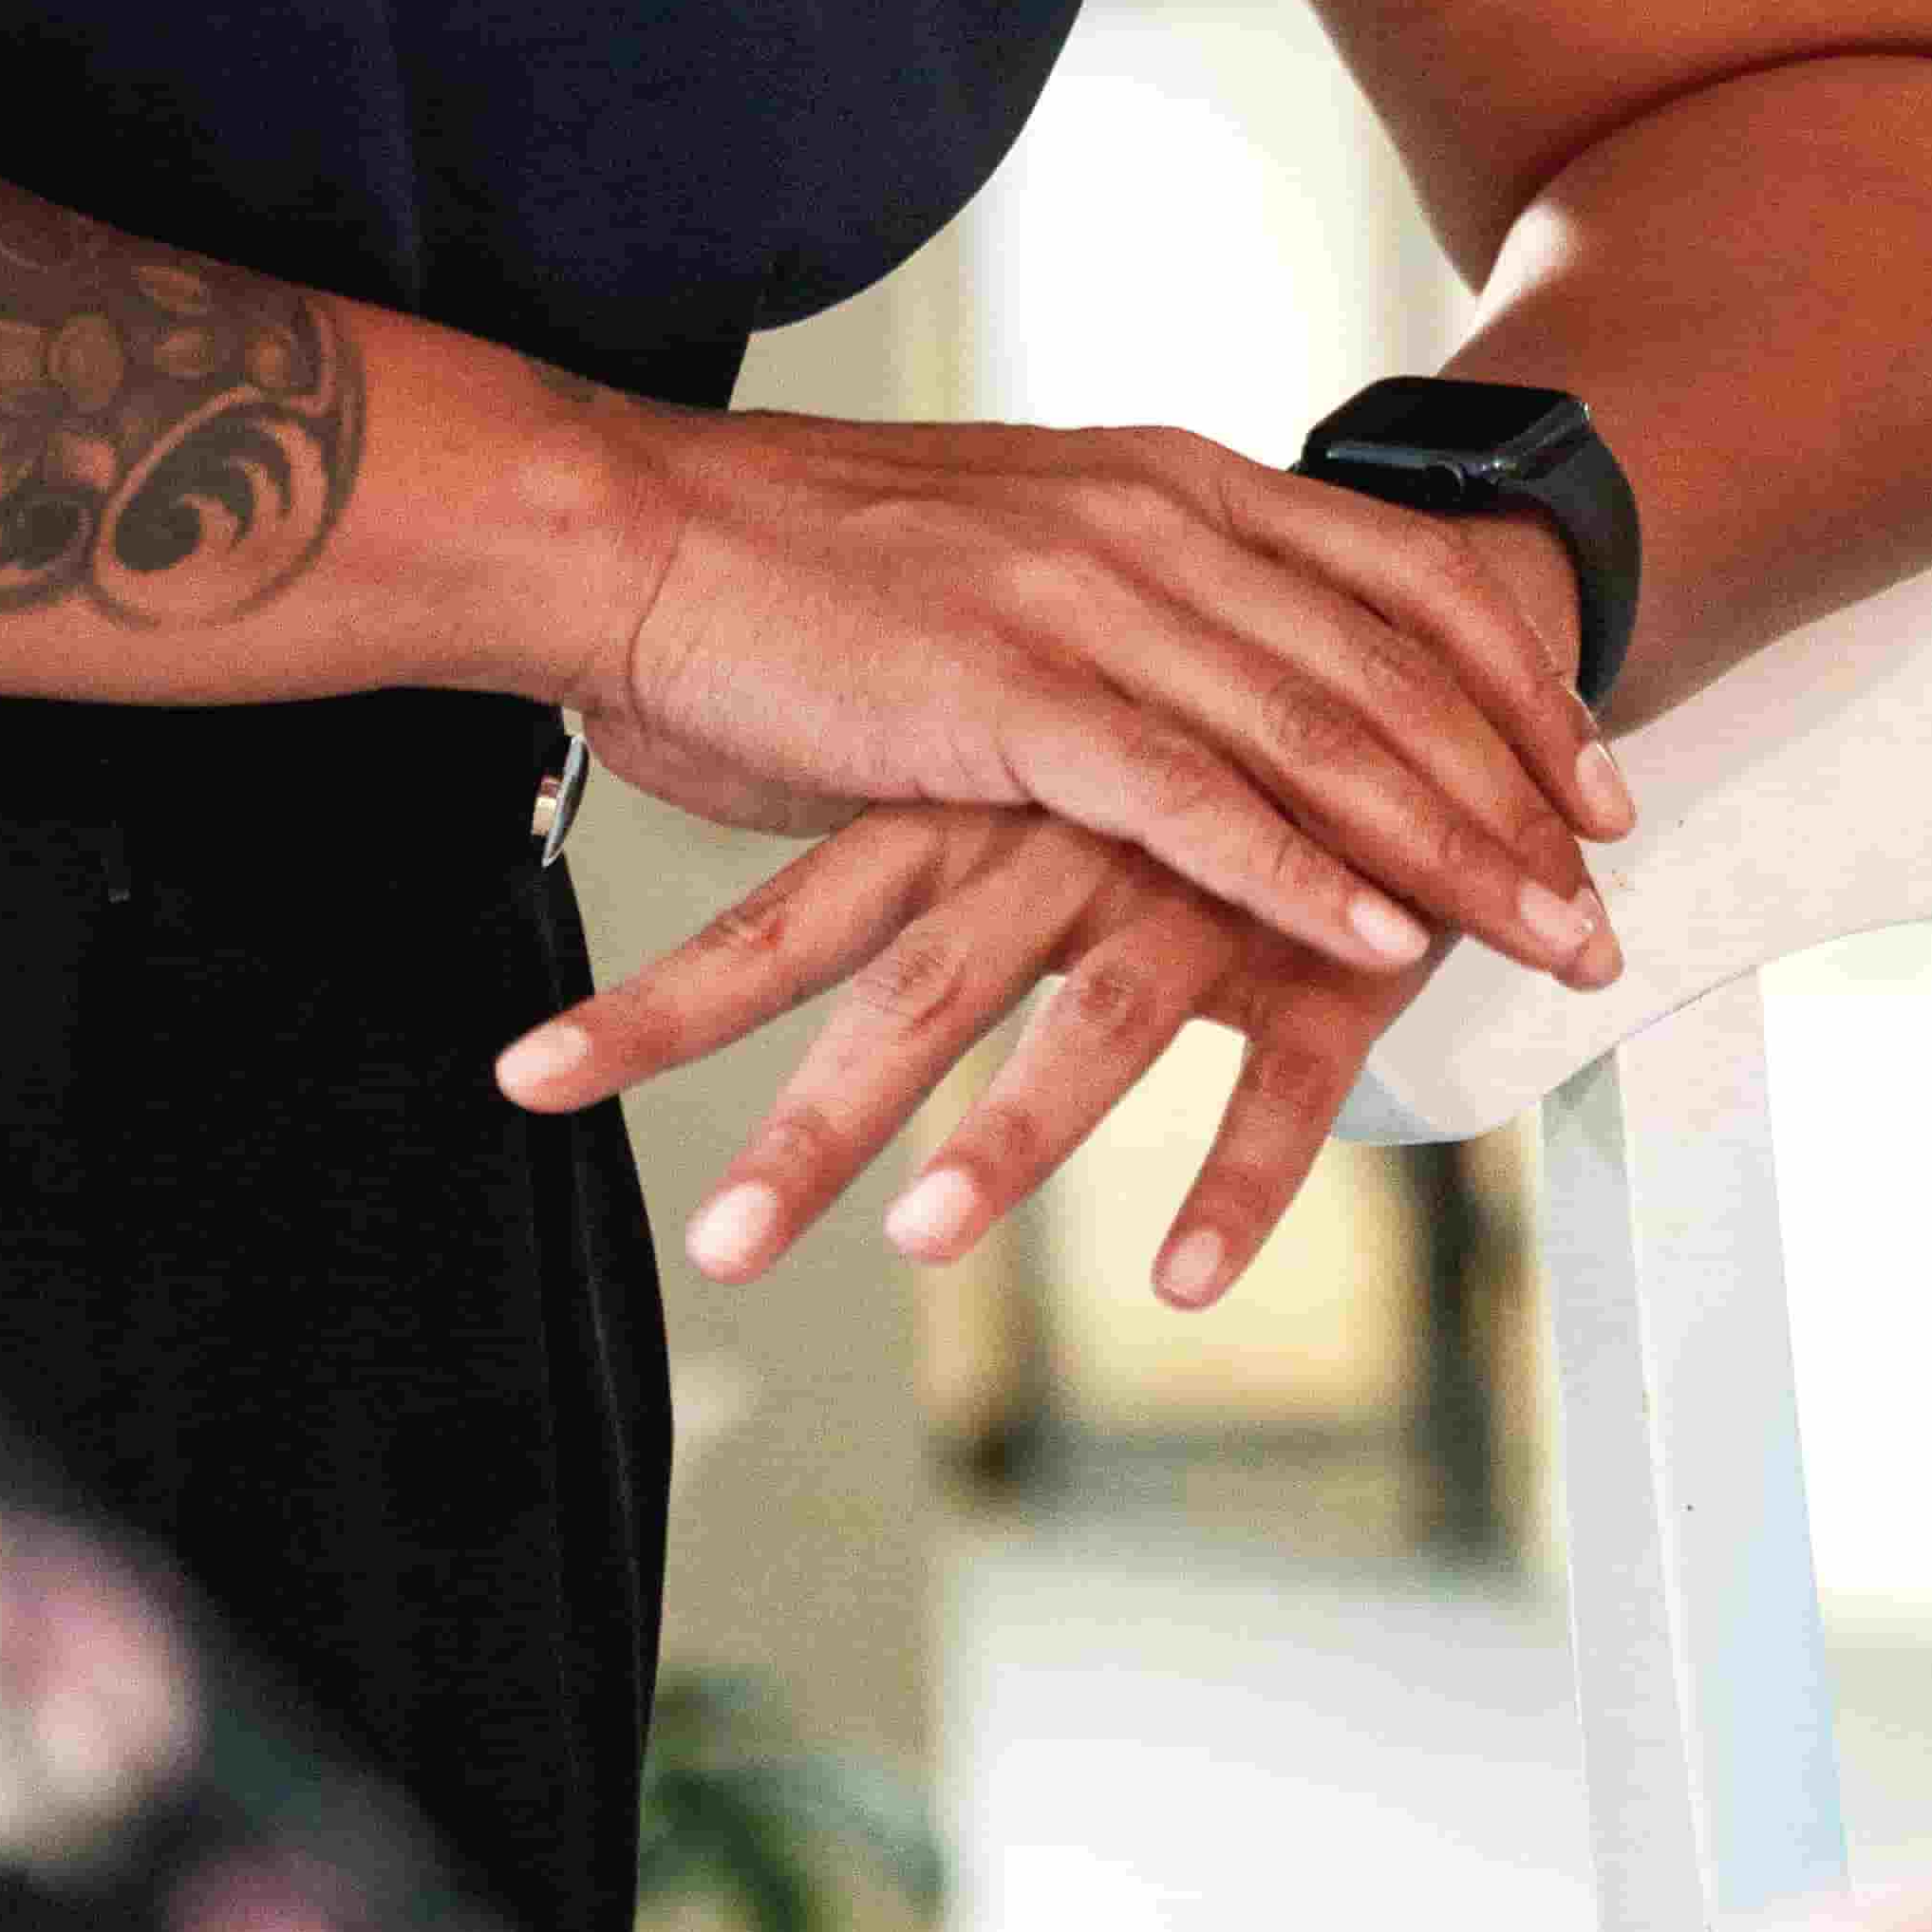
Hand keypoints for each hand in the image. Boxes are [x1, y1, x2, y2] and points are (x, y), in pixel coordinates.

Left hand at [498, 799, 1425, 1296]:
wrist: (1405, 653)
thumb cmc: (1170, 756)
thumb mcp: (1015, 783)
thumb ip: (893, 864)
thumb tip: (723, 959)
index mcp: (965, 807)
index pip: (784, 919)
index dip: (658, 1005)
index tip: (526, 1082)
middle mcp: (1062, 844)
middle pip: (916, 988)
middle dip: (811, 1122)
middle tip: (722, 1243)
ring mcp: (1201, 895)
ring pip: (1094, 1022)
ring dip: (1003, 1135)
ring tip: (918, 1241)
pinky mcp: (1337, 952)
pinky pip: (1289, 1075)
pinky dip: (1238, 1178)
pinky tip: (1182, 1278)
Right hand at [559, 404, 1626, 994]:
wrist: (636, 533)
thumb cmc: (800, 564)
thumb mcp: (1013, 549)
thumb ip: (1122, 602)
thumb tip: (1196, 680)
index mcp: (1166, 477)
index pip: (1401, 576)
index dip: (1515, 684)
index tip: (1597, 780)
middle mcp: (1154, 520)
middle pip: (1393, 669)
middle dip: (1519, 796)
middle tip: (1604, 899)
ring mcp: (1087, 600)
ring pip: (1321, 735)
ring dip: (1450, 851)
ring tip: (1540, 940)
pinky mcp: (1008, 691)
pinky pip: (1190, 799)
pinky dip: (1298, 874)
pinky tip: (1375, 939)